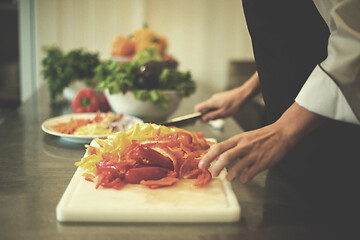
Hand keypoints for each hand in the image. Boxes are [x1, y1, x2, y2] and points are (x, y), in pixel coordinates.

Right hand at [195, 88, 244, 120]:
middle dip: (209, 115)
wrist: (243, 94)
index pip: (198, 108)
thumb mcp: (223, 113)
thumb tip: (203, 119)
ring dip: (215, 112)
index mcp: (211, 102)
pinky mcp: (221, 97)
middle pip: (205, 108)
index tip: (203, 120)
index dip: (198, 115)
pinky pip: (216, 105)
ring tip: (224, 114)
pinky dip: (219, 109)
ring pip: (211, 107)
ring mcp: (217, 98)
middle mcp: (212, 99)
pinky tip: (227, 110)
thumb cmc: (234, 104)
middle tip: (218, 118)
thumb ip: (212, 116)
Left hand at [199, 103, 325, 182]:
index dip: (207, 157)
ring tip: (228, 178)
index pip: (218, 147)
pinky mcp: (262, 162)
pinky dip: (245, 178)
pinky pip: (251, 173)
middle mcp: (244, 146)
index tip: (201, 165)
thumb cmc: (262, 136)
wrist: (281, 133)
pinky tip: (243, 179)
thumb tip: (217, 157)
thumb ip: (231, 147)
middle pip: (225, 157)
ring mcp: (253, 154)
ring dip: (230, 174)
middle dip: (216, 167)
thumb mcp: (244, 138)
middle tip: (213, 174)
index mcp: (238, 139)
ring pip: (237, 166)